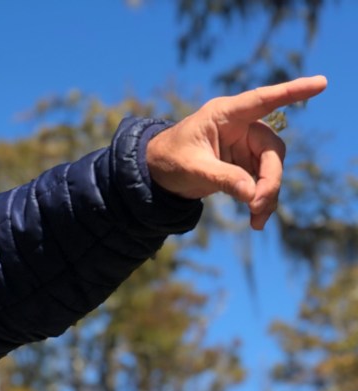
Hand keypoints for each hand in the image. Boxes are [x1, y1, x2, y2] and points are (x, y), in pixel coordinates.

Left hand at [146, 76, 327, 229]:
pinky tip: (256, 221)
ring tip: (256, 221)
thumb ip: (222, 179)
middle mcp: (241, 127)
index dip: (292, 92)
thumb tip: (252, 194)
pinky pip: (260, 183)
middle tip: (259, 206)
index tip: (320, 84)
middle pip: (271, 151)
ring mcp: (244, 147)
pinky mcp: (243, 166)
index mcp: (225, 115)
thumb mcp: (193, 169)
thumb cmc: (169, 160)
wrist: (156, 173)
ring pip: (270, 169)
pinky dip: (260, 201)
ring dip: (268, 195)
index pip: (263, 101)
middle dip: (270, 180)